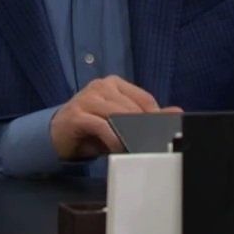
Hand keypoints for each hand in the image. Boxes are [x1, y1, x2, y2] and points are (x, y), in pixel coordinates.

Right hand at [49, 76, 179, 159]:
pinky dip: (114, 140)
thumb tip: (176, 112)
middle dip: (144, 129)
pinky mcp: (78, 114)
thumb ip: (146, 117)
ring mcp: (88, 98)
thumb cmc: (92, 128)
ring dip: (130, 135)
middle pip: (133, 108)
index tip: (162, 135)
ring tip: (136, 149)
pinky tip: (118, 149)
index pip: (145, 99)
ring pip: (119, 115)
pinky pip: (102, 126)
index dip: (156, 118)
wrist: (57, 134)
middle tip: (151, 146)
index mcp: (115, 84)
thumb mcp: (120, 123)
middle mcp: (102, 86)